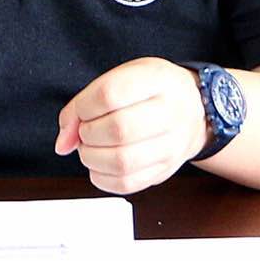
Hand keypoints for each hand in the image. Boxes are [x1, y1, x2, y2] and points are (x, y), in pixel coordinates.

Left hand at [55, 58, 206, 194]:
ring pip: (122, 162)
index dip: (83, 107)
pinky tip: (100, 164)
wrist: (196, 110)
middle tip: (86, 130)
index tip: (80, 111)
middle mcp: (170, 113)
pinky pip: (126, 184)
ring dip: (92, 157)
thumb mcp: (124, 75)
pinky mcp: (165, 171)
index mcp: (157, 80)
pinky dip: (102, 177)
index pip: (109, 94)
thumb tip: (63, 141)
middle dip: (87, 133)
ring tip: (91, 147)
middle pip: (117, 130)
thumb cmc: (154, 90)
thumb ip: (87, 101)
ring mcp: (171, 146)